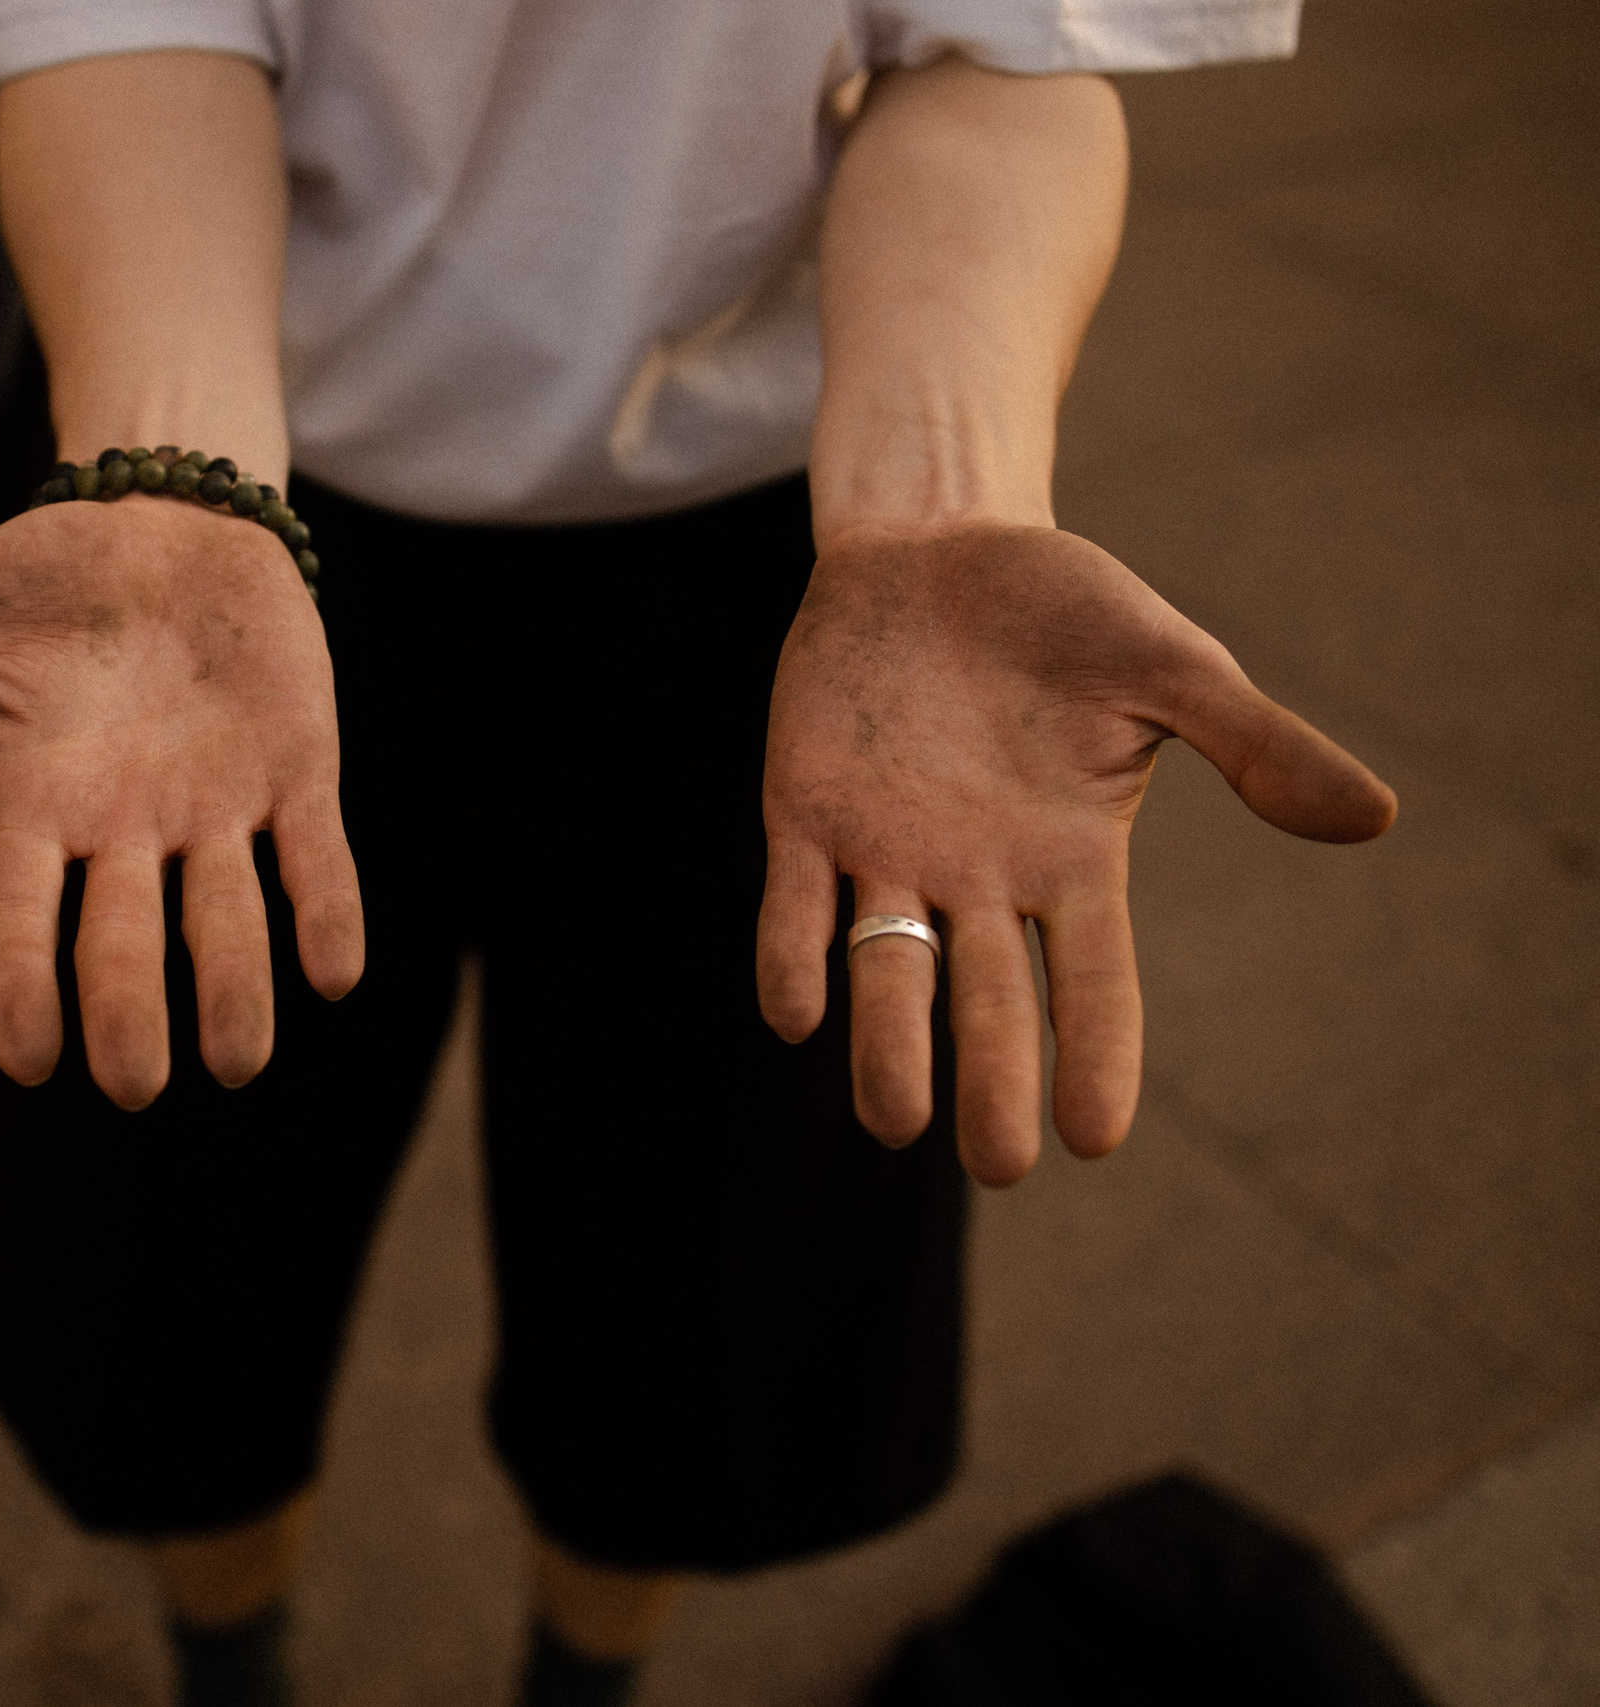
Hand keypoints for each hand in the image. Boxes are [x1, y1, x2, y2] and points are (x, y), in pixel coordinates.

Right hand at [0, 500, 363, 1108]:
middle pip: (122, 941)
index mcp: (39, 801)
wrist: (170, 517)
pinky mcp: (297, 774)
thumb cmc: (51, 572)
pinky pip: (314, 858)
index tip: (26, 1062)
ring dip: (234, 990)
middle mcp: (125, 826)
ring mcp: (214, 806)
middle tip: (136, 1086)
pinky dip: (325, 912)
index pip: (17, 915)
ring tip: (238, 1062)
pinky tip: (335, 974)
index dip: (19, 986)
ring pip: (224, 919)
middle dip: (129, 1013)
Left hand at [757, 522, 1395, 1185]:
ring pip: (888, 971)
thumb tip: (1374, 818)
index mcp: (1071, 860)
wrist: (938, 543)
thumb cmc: (1065, 612)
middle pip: (988, 1002)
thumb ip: (1256, 745)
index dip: (1094, 1054)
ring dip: (887, 1046)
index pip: (1093, 982)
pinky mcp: (806, 810)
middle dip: (990, 1081)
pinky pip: (795, 904)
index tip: (1094, 1136)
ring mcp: (889, 849)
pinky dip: (791, 958)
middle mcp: (979, 878)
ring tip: (897, 1121)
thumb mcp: (1170, 668)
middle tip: (997, 1162)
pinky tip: (796, 1014)